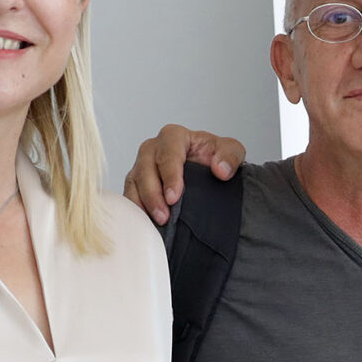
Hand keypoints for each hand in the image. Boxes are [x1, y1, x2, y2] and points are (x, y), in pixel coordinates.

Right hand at [123, 128, 247, 223]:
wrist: (208, 172)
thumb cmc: (214, 158)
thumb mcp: (231, 151)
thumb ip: (230, 155)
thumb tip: (221, 170)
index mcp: (174, 137)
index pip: (168, 152)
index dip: (169, 174)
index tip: (174, 197)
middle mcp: (153, 149)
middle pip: (145, 168)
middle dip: (153, 194)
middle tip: (163, 216)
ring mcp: (142, 167)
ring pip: (134, 183)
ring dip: (143, 204)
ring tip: (156, 223)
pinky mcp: (136, 184)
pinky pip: (130, 196)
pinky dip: (136, 210)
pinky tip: (146, 224)